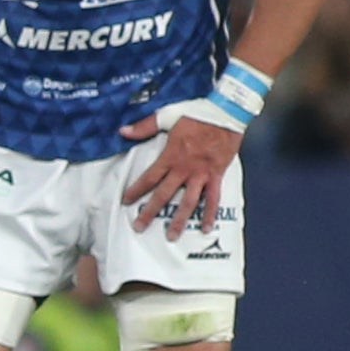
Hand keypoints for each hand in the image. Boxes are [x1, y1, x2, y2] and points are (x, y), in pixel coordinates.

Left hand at [118, 113, 240, 237]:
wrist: (227, 113)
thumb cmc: (196, 113)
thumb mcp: (167, 116)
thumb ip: (144, 126)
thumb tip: (122, 131)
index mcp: (170, 155)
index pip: (149, 177)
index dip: (136, 190)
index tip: (125, 202)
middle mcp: (184, 169)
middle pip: (164, 194)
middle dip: (150, 212)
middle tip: (139, 227)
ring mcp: (201, 174)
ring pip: (188, 202)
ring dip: (180, 220)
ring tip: (171, 236)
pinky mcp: (217, 175)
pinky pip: (213, 198)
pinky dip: (210, 213)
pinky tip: (205, 228)